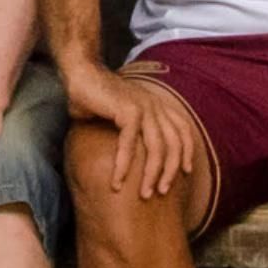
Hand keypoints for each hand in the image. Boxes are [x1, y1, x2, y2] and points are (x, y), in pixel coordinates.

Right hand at [64, 62, 193, 198]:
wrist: (81, 74)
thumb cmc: (97, 99)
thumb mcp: (122, 115)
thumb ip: (134, 132)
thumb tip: (134, 159)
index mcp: (157, 105)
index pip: (183, 130)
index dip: (187, 152)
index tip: (185, 172)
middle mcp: (155, 105)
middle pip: (174, 144)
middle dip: (170, 171)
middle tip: (161, 192)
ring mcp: (143, 107)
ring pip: (157, 147)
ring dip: (151, 174)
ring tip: (145, 193)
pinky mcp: (126, 110)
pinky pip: (130, 142)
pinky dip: (124, 164)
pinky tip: (118, 180)